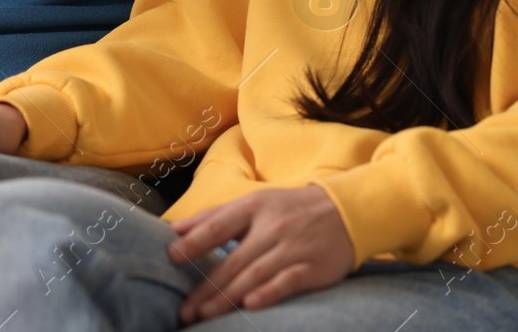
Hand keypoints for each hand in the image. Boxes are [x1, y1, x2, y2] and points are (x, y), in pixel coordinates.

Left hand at [168, 185, 354, 324]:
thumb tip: (175, 230)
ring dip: (228, 296)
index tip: (171, 257)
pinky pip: (288, 282)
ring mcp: (293, 248)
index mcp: (254, 207)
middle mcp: (272, 227)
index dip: (195, 241)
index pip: (219, 225)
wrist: (346, 210)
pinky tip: (250, 305)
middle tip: (184, 310)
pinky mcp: (313, 268)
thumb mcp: (254, 203)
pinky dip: (269, 293)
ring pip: (255, 275)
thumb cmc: (290, 209)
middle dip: (206, 287)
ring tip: (205, 315)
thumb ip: (214, 217)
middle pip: (233, 260)